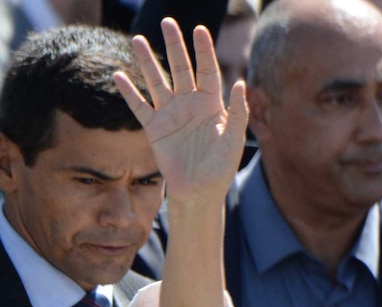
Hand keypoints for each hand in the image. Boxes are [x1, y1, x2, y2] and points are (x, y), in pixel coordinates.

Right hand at [114, 18, 247, 206]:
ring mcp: (170, 115)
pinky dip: (129, 92)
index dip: (203, 51)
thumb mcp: (234, 139)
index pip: (207, 71)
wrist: (200, 191)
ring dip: (147, 62)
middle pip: (180, 69)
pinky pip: (139, 107)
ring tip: (137, 40)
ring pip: (157, 82)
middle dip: (175, 46)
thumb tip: (242, 84)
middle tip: (167, 21)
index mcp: (212, 104)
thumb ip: (238, 112)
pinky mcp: (154, 129)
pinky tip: (119, 76)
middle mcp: (190, 104)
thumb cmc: (221, 167)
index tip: (199, 29)